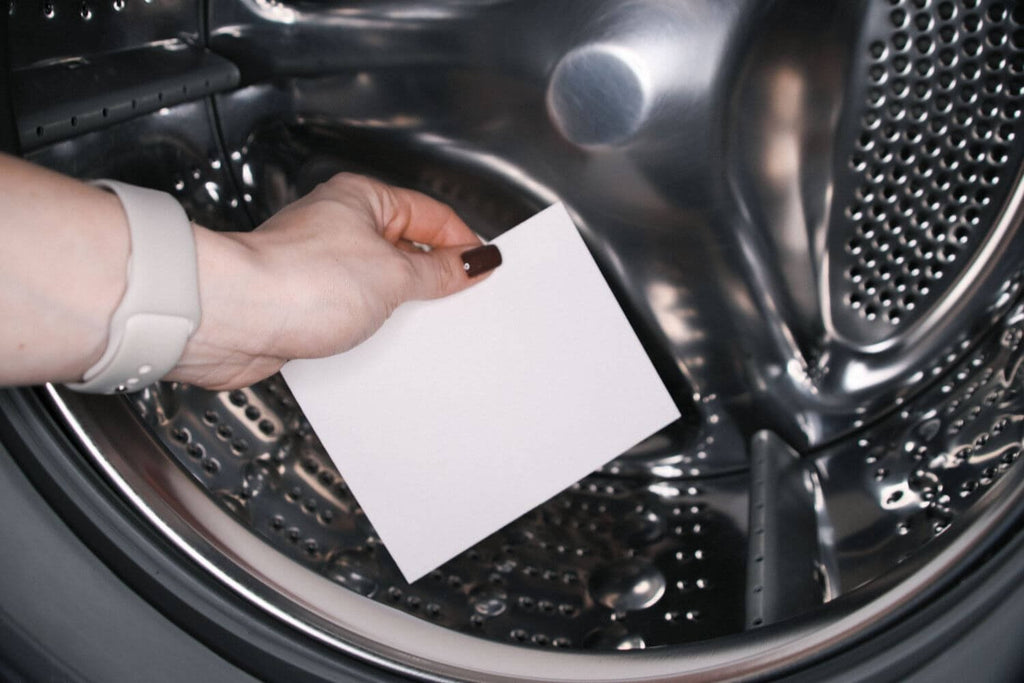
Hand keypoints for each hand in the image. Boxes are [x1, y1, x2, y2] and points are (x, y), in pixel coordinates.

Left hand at [166, 173, 499, 389]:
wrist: (230, 319)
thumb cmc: (295, 281)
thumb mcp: (392, 275)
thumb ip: (438, 271)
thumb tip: (474, 260)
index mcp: (363, 200)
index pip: (432, 216)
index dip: (463, 244)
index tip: (485, 272)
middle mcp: (339, 226)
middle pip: (406, 250)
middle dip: (433, 280)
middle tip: (460, 303)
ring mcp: (320, 265)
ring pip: (379, 285)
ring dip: (400, 309)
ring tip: (421, 327)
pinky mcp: (304, 303)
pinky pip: (354, 313)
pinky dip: (371, 329)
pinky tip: (383, 345)